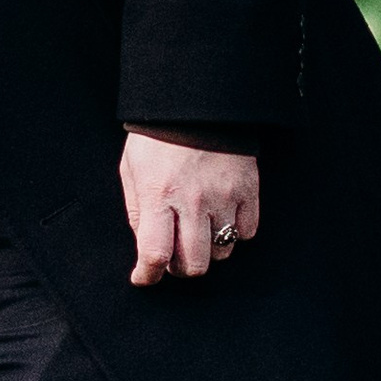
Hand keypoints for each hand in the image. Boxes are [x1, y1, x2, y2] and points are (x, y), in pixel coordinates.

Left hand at [120, 132, 258, 285]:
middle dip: (180, 268)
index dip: (148, 275)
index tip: (144, 277)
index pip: (155, 253)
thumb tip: (145, 246)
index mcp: (159, 195)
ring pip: (222, 252)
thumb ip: (138, 211)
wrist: (197, 103)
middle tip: (174, 256)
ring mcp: (224, 196)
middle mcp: (193, 201)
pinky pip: (247, 232)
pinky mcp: (248, 190)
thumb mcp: (132, 171)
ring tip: (198, 232)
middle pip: (194, 264)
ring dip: (208, 250)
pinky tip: (221, 218)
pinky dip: (234, 232)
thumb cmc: (157, 138)